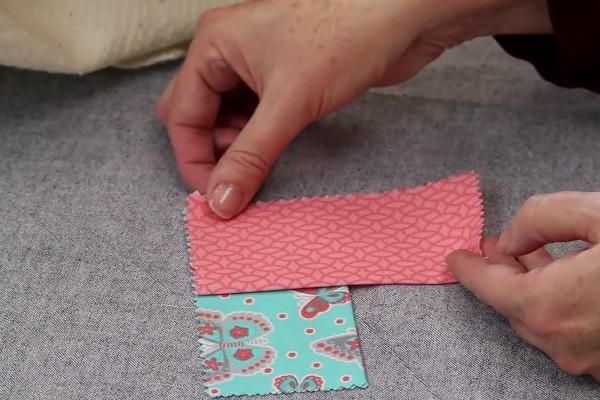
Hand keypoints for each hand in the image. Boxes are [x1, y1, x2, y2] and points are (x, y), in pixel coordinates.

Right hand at [157, 0, 550, 217]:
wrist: (402, 16)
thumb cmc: (344, 37)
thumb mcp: (289, 104)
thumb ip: (251, 156)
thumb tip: (222, 201)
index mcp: (213, 45)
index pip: (181, 115)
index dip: (194, 160)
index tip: (216, 196)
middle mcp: (228, 51)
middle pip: (198, 114)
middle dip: (213, 150)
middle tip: (239, 176)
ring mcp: (257, 63)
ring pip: (227, 116)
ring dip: (238, 146)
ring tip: (261, 163)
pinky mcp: (285, 76)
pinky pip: (255, 114)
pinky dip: (258, 137)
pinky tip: (275, 149)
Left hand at [447, 192, 599, 379]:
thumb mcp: (599, 215)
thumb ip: (542, 219)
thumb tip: (510, 239)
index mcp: (550, 306)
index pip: (488, 287)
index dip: (468, 270)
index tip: (455, 258)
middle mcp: (564, 343)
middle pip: (513, 305)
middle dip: (499, 273)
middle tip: (493, 248)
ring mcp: (589, 360)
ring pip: (542, 321)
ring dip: (528, 287)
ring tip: (524, 257)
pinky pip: (569, 332)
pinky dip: (555, 306)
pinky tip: (561, 281)